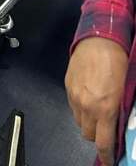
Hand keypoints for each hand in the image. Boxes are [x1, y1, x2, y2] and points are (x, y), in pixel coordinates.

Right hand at [65, 37, 127, 165]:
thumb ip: (119, 113)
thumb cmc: (118, 63)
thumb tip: (117, 128)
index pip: (103, 143)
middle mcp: (87, 106)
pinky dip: (80, 109)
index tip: (109, 159)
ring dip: (88, 122)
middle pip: (88, 135)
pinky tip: (88, 98)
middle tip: (105, 128)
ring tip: (96, 111)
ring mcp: (75, 96)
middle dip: (97, 135)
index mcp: (105, 109)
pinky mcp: (68, 86)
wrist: (99, 40)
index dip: (106, 155)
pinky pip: (72, 107)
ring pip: (79, 122)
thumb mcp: (125, 92)